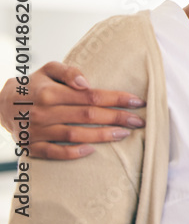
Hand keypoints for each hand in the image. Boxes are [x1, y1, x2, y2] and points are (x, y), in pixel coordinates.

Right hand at [1, 61, 145, 159]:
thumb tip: (87, 83)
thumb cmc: (34, 85)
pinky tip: (92, 150)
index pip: (91, 96)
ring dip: (102, 136)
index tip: (137, 101)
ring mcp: (37, 131)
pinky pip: (54, 153)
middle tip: (139, 120)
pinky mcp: (31, 146)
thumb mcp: (49, 69)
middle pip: (87, 116)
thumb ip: (69, 72)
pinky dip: (73, 153)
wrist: (1, 105)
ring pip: (75, 135)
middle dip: (117, 118)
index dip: (116, 99)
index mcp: (50, 92)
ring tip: (124, 134)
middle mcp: (43, 112)